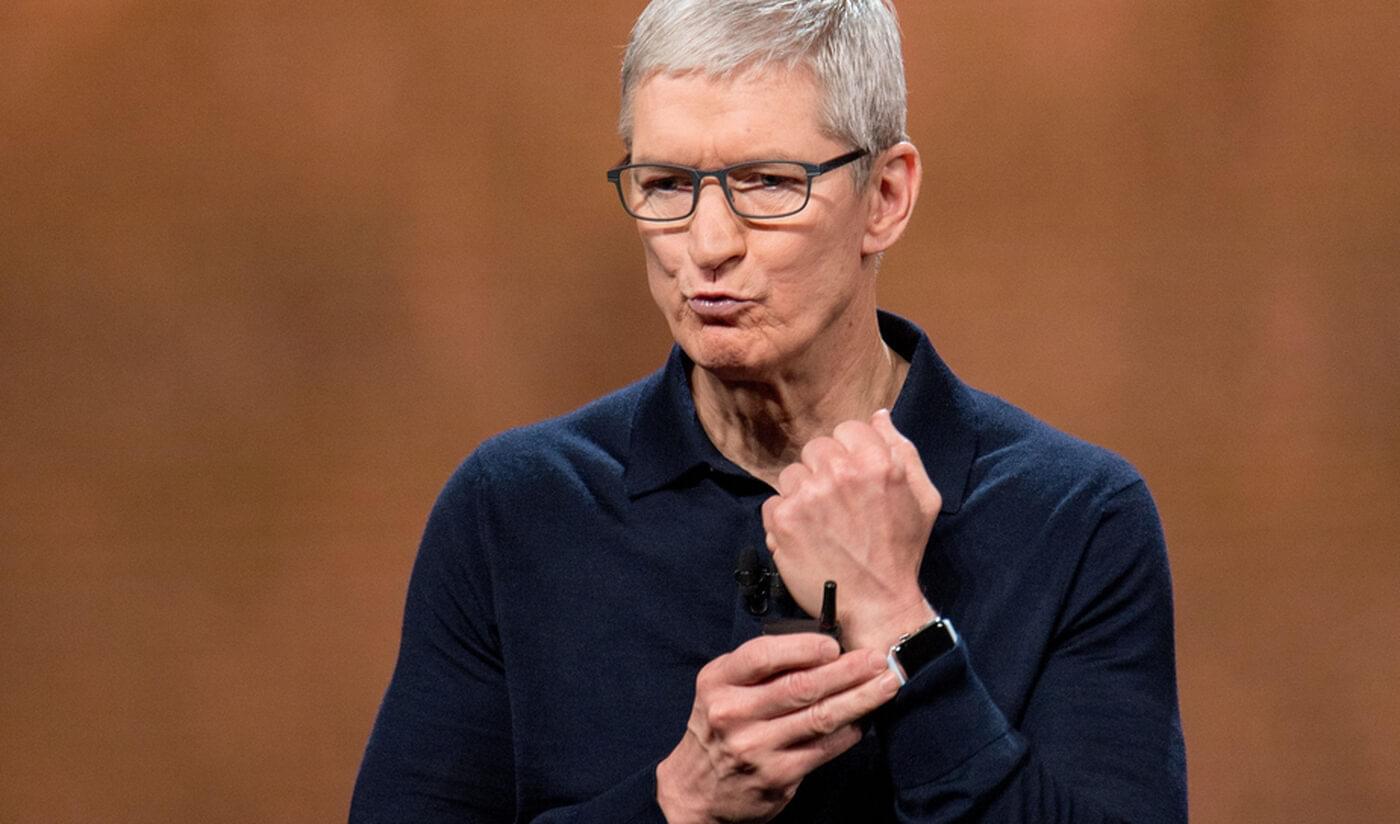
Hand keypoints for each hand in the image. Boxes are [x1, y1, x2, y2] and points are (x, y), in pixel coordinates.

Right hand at [655, 633, 899, 823]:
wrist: (697, 788)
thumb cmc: (718, 726)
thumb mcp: (722, 686)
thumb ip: (760, 667)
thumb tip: (821, 647)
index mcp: (719, 682)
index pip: (764, 656)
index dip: (804, 648)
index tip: (835, 645)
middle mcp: (733, 714)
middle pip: (801, 686)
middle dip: (847, 671)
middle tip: (877, 660)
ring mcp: (756, 747)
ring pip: (819, 717)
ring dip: (859, 699)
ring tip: (885, 685)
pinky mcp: (777, 776)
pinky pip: (824, 748)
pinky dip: (848, 732)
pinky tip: (863, 720)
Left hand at [760, 409, 941, 652]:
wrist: (877, 604)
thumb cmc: (902, 551)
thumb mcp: (923, 498)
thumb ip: (903, 450)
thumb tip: (878, 416)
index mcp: (876, 462)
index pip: (847, 429)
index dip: (850, 453)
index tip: (853, 478)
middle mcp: (839, 473)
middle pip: (816, 448)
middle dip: (824, 470)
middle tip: (837, 503)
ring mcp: (807, 496)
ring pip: (792, 474)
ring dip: (802, 493)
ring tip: (821, 523)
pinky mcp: (783, 520)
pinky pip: (773, 502)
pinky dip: (784, 518)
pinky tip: (805, 537)